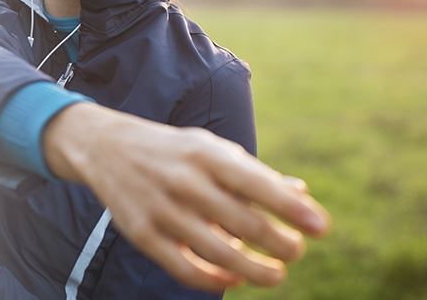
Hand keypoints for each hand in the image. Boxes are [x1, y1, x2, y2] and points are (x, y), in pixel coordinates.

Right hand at [43, 103, 330, 291]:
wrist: (104, 147)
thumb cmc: (173, 151)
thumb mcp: (211, 149)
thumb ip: (254, 174)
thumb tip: (302, 197)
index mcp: (206, 154)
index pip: (259, 185)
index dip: (294, 209)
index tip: (322, 228)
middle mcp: (184, 181)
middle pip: (246, 225)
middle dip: (282, 245)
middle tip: (295, 251)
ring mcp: (161, 209)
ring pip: (219, 254)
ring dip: (257, 271)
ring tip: (276, 275)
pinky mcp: (142, 234)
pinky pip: (185, 269)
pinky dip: (216, 280)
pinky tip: (234, 279)